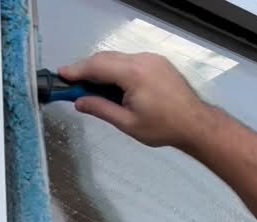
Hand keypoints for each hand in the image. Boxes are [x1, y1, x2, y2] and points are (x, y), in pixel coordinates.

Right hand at [58, 52, 210, 148]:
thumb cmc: (163, 128)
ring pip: (118, 59)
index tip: (61, 75)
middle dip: (87, 70)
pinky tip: (114, 86)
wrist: (195, 123)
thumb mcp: (127, 123)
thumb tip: (79, 102)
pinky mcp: (157, 62)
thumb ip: (101, 109)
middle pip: (105, 59)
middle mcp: (141, 59)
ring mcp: (151, 58)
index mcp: (132, 73)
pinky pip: (131, 61)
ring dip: (103, 70)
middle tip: (72, 84)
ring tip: (92, 88)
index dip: (76, 71)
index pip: (96, 66)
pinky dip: (118, 70)